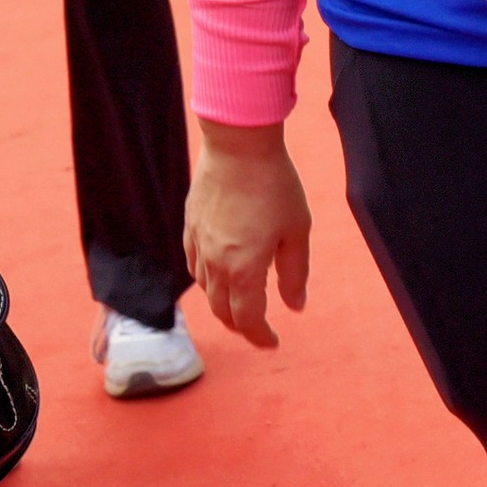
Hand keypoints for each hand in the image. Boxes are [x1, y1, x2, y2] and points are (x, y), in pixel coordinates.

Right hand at [186, 119, 310, 346]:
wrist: (238, 144)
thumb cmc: (274, 185)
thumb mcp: (297, 231)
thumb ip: (295, 274)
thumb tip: (295, 306)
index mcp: (244, 270)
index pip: (247, 320)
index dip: (260, 336)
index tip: (273, 342)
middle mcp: (215, 264)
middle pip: (221, 311)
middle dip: (241, 325)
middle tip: (258, 327)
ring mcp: (198, 244)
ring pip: (205, 290)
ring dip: (222, 304)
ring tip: (240, 302)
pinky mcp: (190, 226)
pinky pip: (193, 265)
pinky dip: (206, 280)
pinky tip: (218, 274)